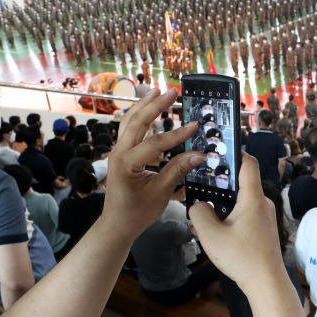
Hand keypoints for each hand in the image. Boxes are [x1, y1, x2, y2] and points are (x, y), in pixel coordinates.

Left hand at [103, 89, 204, 241]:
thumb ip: (178, 170)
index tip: (195, 126)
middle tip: (172, 92)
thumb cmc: (137, 213)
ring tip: (157, 92)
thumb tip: (200, 155)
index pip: (156, 143)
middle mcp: (119, 153)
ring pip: (129, 122)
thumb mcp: (161, 193)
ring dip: (144, 106)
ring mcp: (117, 152)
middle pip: (137, 121)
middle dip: (155, 105)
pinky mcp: (121, 154)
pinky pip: (129, 130)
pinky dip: (140, 118)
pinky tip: (150, 112)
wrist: (117, 225)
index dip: (178, 134)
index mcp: (127, 163)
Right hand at [189, 154, 285, 292]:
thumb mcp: (211, 235)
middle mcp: (261, 203)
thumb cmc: (242, 258)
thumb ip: (199, 213)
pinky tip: (213, 232)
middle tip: (200, 186)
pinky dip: (228, 218)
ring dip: (222, 206)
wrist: (266, 284)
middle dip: (220, 185)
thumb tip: (197, 204)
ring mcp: (264, 216)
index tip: (217, 151)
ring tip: (203, 215)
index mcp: (252, 197)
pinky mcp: (262, 228)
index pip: (248, 163)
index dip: (234, 153)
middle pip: (240, 182)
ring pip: (240, 201)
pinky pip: (243, 214)